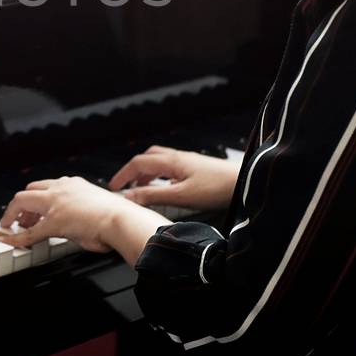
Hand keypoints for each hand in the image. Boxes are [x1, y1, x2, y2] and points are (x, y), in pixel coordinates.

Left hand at [0, 175, 164, 258]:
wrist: (123, 220)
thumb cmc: (118, 217)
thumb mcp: (95, 207)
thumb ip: (81, 212)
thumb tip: (77, 228)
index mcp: (74, 184)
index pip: (47, 186)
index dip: (36, 198)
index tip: (33, 209)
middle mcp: (62, 188)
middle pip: (29, 190)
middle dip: (21, 205)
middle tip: (19, 220)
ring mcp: (55, 203)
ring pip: (22, 201)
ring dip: (13, 215)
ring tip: (11, 229)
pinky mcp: (53, 222)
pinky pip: (28, 231)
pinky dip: (14, 236)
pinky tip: (6, 240)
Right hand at [108, 146, 242, 212]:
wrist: (242, 181)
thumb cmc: (216, 187)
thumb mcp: (180, 195)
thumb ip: (153, 196)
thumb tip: (129, 197)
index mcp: (170, 161)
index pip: (138, 163)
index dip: (123, 175)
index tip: (113, 187)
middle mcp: (177, 158)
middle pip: (147, 158)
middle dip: (133, 171)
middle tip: (126, 186)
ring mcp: (187, 162)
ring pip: (159, 163)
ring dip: (147, 174)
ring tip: (142, 189)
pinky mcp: (196, 168)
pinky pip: (170, 168)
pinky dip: (160, 177)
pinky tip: (165, 189)